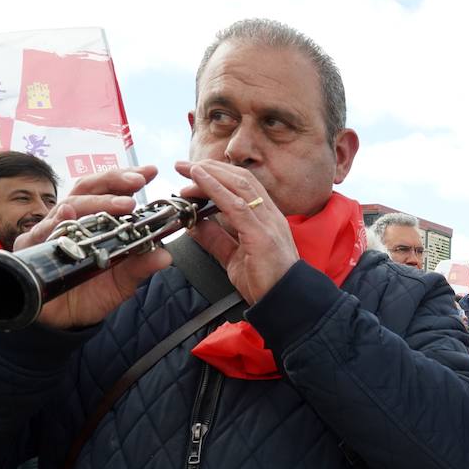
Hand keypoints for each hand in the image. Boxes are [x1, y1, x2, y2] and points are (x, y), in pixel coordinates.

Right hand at [33, 166, 170, 329]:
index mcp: (91, 221)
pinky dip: (56, 222)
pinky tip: (69, 215)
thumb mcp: (121, 281)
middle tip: (137, 183)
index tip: (149, 172)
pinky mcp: (31, 249)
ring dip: (97, 202)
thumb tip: (166, 255)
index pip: (106, 190)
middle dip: (112, 182)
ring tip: (124, 204)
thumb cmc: (91, 293)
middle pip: (86, 189)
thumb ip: (140, 266)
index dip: (125, 178)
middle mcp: (69, 220)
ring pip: (69, 205)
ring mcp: (48, 232)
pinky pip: (41, 232)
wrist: (63, 321)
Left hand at [176, 160, 299, 304]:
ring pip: (238, 186)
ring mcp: (267, 223)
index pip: (243, 186)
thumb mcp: (234, 257)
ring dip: (210, 174)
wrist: (285, 303)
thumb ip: (216, 239)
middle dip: (211, 168)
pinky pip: (235, 205)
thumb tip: (194, 225)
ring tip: (187, 169)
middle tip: (183, 165)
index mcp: (267, 219)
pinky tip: (199, 180)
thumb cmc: (266, 283)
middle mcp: (270, 215)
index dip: (219, 175)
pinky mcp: (261, 235)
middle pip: (240, 180)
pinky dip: (215, 188)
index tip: (194, 172)